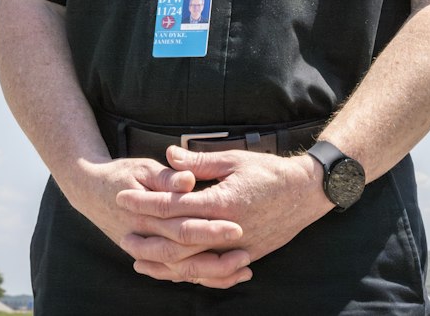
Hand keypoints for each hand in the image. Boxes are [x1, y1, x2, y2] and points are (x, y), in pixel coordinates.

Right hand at [62, 156, 251, 286]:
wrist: (88, 191)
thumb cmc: (120, 175)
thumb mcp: (141, 167)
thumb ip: (166, 177)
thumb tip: (188, 180)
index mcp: (144, 213)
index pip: (180, 224)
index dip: (208, 227)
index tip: (236, 226)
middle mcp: (144, 236)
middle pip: (183, 254)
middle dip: (216, 257)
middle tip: (246, 253)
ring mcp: (145, 250)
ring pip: (180, 270)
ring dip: (212, 273)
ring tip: (244, 268)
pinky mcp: (149, 256)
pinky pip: (176, 274)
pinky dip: (200, 277)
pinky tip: (226, 276)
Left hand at [113, 147, 332, 286]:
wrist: (306, 194)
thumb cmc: (270, 172)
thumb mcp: (234, 160)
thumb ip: (199, 161)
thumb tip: (169, 155)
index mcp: (222, 202)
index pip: (174, 206)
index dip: (146, 203)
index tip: (123, 198)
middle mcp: (227, 230)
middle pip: (177, 242)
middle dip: (147, 238)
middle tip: (122, 234)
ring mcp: (236, 248)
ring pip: (192, 264)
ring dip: (162, 262)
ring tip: (138, 258)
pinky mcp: (244, 257)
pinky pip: (210, 272)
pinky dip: (188, 274)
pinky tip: (172, 271)